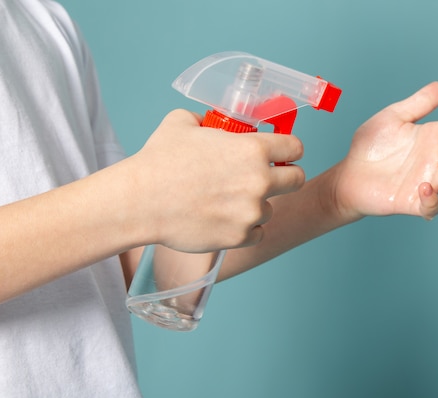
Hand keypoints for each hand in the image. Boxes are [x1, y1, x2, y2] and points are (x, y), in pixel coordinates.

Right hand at [130, 109, 304, 251]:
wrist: (140, 202)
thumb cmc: (158, 162)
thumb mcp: (181, 123)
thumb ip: (204, 120)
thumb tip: (207, 124)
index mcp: (252, 149)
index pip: (295, 147)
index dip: (290, 149)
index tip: (283, 154)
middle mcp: (259, 180)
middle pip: (296, 180)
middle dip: (286, 177)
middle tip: (268, 179)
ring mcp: (251, 211)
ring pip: (270, 208)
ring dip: (256, 205)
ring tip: (229, 202)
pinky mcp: (240, 236)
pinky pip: (256, 232)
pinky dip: (245, 228)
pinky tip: (225, 219)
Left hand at [332, 81, 437, 220]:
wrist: (348, 175)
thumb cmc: (371, 147)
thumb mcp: (392, 119)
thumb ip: (417, 105)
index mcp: (434, 138)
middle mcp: (435, 160)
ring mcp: (427, 182)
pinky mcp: (412, 202)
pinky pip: (430, 207)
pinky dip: (431, 200)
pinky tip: (425, 187)